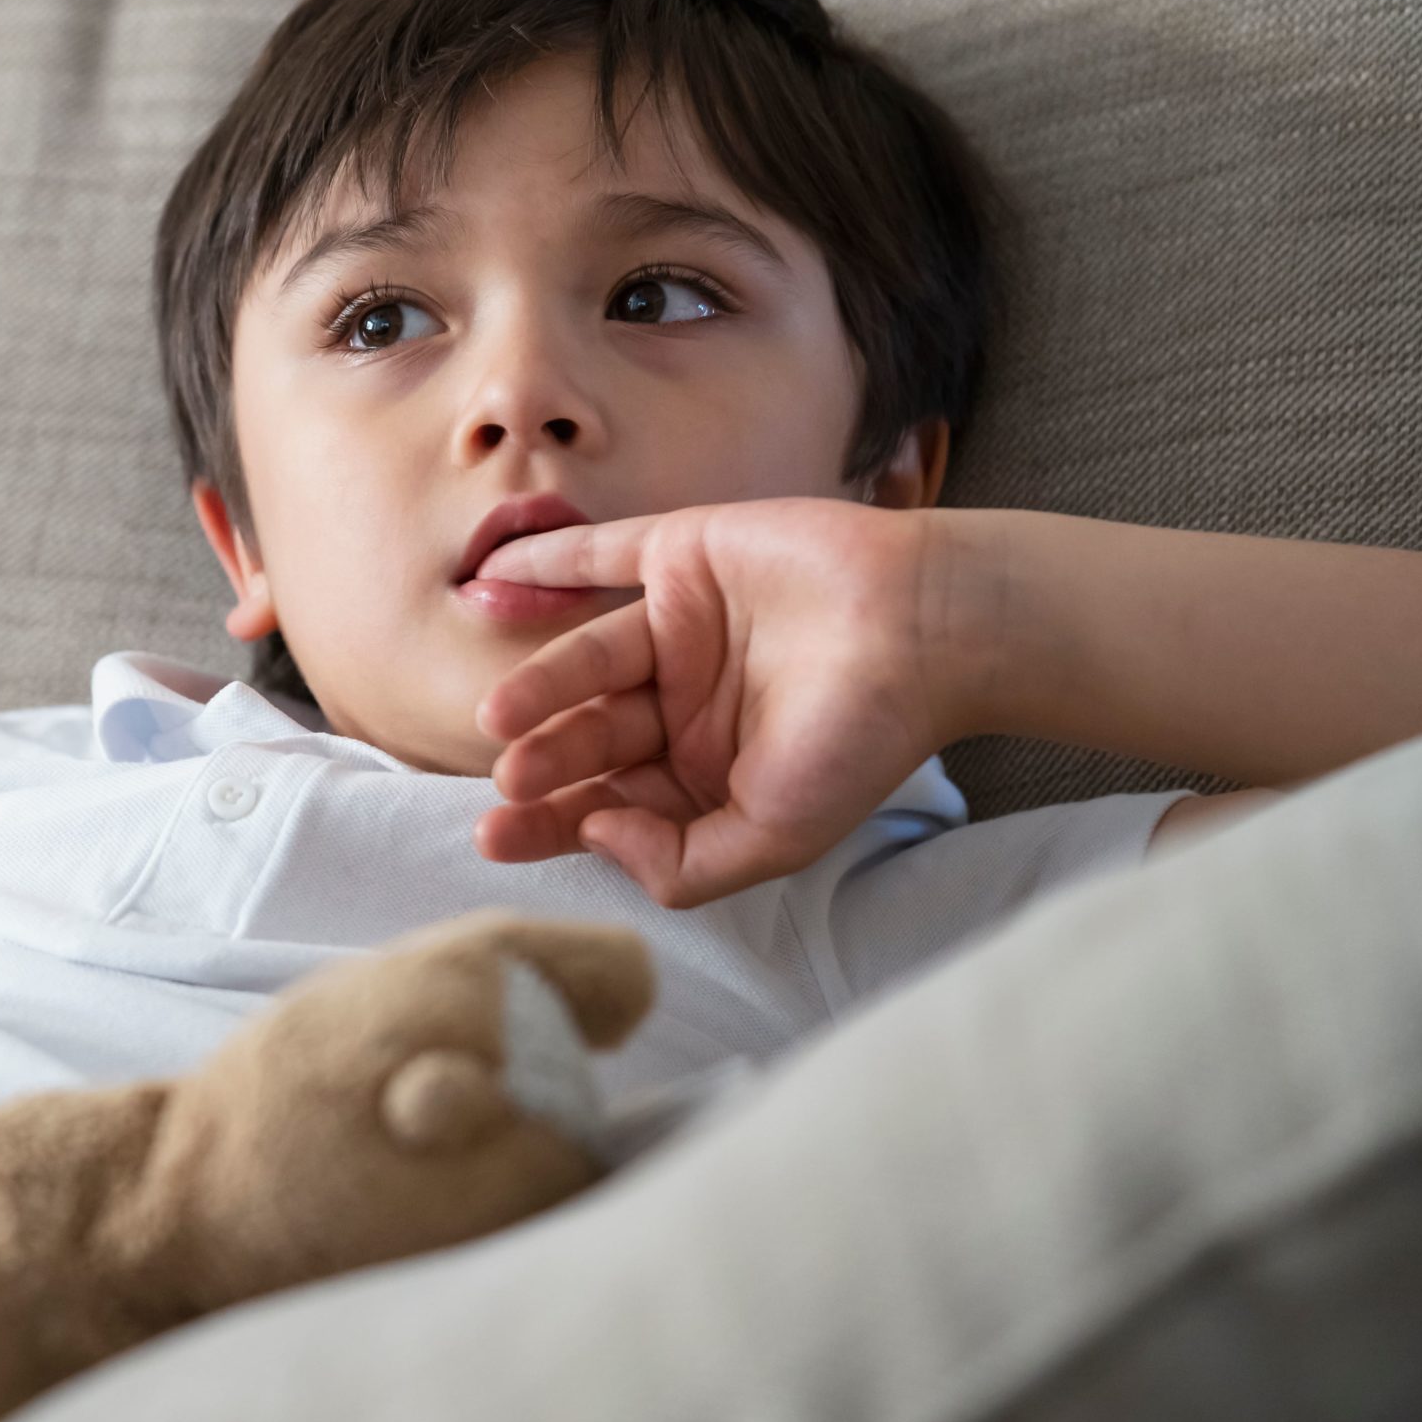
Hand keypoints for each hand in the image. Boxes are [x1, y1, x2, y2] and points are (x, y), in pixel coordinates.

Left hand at [470, 498, 970, 907]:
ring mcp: (679, 628)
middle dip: (547, 761)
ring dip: (539, 686)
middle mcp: (682, 703)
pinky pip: (599, 557)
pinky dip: (546, 563)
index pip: (606, 802)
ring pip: (587, 659)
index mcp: (701, 773)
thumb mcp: (773, 836)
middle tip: (509, 777)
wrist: (928, 629)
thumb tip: (595, 836)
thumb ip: (682, 863)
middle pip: (590, 736)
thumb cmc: (863, 738)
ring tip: (499, 718)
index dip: (550, 822)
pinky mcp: (683, 557)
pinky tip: (492, 579)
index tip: (494, 837)